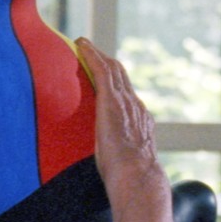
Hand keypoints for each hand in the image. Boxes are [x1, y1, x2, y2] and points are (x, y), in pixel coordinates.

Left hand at [76, 38, 159, 184]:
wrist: (136, 174)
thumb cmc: (127, 177)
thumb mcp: (125, 161)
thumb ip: (118, 154)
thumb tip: (108, 164)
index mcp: (140, 120)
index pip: (126, 94)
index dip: (115, 83)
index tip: (104, 77)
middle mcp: (135, 106)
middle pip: (121, 76)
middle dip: (107, 62)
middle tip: (92, 52)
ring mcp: (125, 101)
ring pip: (112, 69)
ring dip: (98, 54)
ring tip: (84, 44)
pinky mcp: (111, 100)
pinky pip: (101, 70)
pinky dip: (91, 55)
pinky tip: (81, 45)